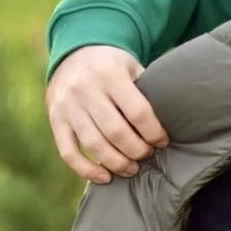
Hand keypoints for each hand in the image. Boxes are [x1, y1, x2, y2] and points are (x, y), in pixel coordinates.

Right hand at [46, 45, 168, 183]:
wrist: (75, 52)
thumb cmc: (114, 67)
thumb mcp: (132, 67)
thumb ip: (147, 91)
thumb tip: (174, 123)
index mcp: (110, 74)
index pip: (137, 112)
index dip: (154, 133)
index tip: (162, 141)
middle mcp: (85, 89)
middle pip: (116, 132)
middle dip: (137, 150)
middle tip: (147, 155)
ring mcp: (67, 106)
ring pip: (94, 144)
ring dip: (116, 163)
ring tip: (132, 169)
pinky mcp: (56, 120)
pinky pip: (68, 152)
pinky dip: (86, 169)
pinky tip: (105, 178)